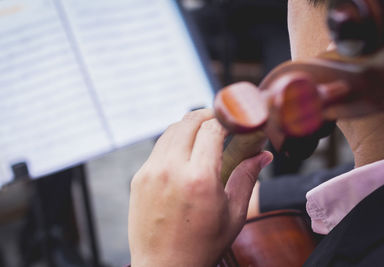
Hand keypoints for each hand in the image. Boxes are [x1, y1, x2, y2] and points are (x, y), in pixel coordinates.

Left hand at [128, 109, 272, 266]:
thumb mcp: (233, 214)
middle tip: (221, 120)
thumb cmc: (201, 246)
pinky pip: (158, 147)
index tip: (236, 120)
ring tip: (204, 133)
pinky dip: (174, 141)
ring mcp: (151, 171)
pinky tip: (184, 152)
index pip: (213, 128)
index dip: (227, 119)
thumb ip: (247, 178)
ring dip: (189, 125)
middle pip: (189, 121)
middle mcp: (171, 169)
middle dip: (208, 115)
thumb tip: (263, 155)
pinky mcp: (139, 177)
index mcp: (199, 178)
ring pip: (171, 130)